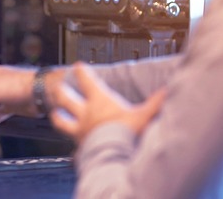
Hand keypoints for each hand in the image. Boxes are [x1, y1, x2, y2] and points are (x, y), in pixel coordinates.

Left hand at [50, 62, 166, 143]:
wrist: (114, 155)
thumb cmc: (126, 133)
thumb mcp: (143, 115)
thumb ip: (155, 103)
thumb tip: (168, 92)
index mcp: (99, 101)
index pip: (86, 81)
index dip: (81, 72)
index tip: (78, 66)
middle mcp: (85, 114)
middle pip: (66, 98)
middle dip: (61, 91)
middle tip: (57, 87)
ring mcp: (79, 130)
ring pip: (61, 121)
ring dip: (57, 117)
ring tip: (54, 114)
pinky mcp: (79, 146)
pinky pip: (71, 144)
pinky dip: (70, 144)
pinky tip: (71, 147)